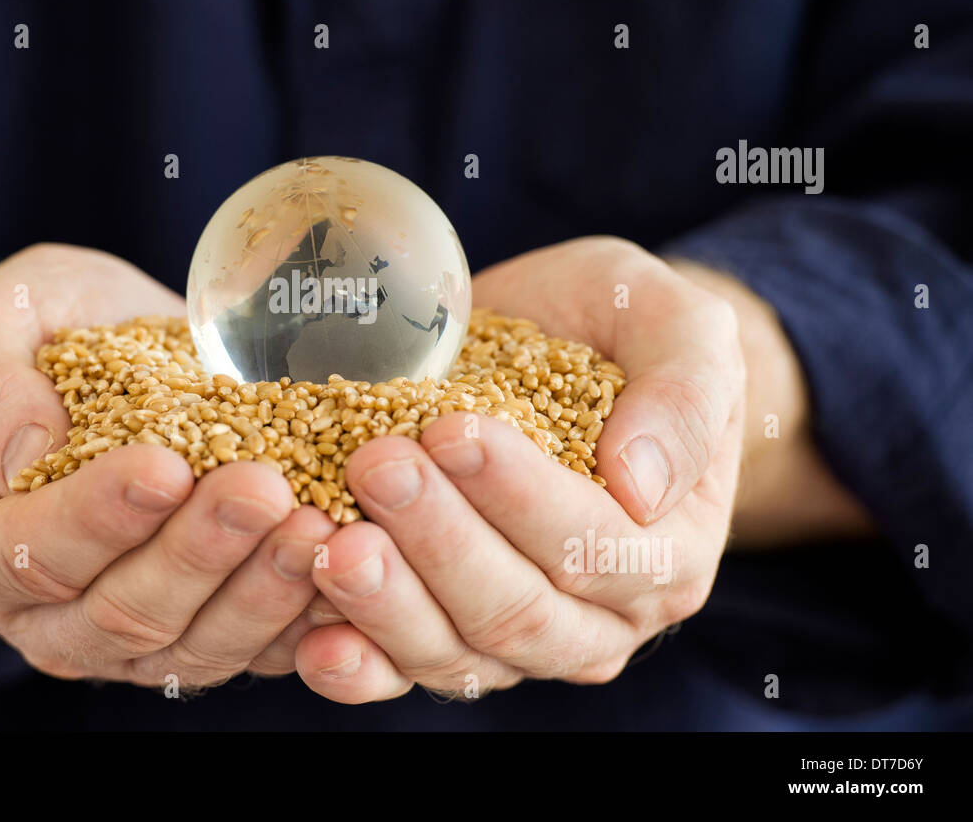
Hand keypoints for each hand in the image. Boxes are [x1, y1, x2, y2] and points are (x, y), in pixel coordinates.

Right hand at [0, 243, 334, 686]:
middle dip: (198, 553)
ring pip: (196, 644)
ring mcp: (129, 632)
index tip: (164, 466)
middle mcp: (46, 613)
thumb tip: (27, 454)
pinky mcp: (202, 626)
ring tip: (318, 524)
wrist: (83, 359)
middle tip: (260, 488)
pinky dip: (304, 613)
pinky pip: (255, 645)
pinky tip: (348, 560)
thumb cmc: (18, 340)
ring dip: (261, 591)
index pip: (27, 556)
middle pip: (122, 613)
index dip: (96, 519)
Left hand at [292, 237, 745, 699]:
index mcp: (667, 553)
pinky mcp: (445, 632)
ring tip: (326, 544)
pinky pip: (400, 671)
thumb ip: (684, 393)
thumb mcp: (679, 324)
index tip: (451, 432)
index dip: (519, 498)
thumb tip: (640, 483)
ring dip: (386, 605)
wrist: (564, 345)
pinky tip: (310, 635)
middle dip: (439, 543)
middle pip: (516, 613)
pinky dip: (355, 663)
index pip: (593, 549)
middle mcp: (597, 618)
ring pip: (454, 653)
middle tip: (375, 468)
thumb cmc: (625, 332)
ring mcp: (515, 638)